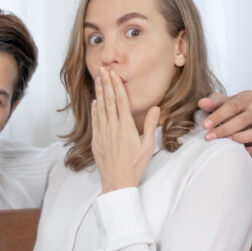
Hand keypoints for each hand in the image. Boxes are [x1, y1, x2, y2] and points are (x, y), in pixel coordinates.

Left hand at [91, 67, 159, 192]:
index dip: (117, 86)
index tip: (114, 74)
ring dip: (99, 93)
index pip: (121, 101)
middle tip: (103, 69)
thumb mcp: (147, 146)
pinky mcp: (96, 140)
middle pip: (109, 101)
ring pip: (100, 109)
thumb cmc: (134, 165)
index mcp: (126, 127)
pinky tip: (95, 101)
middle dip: (106, 83)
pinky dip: (95, 110)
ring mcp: (103, 133)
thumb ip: (151, 125)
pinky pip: (95, 121)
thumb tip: (156, 108)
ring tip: (98, 79)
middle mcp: (113, 127)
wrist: (117, 181)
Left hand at [197, 90, 251, 156]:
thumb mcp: (219, 105)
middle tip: (210, 137)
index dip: (218, 116)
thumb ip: (212, 103)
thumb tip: (202, 102)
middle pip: (243, 120)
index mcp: (248, 97)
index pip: (232, 106)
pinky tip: (245, 151)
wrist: (241, 122)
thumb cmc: (228, 111)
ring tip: (228, 142)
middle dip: (225, 129)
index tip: (205, 126)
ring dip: (241, 138)